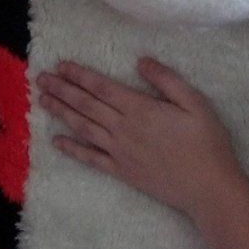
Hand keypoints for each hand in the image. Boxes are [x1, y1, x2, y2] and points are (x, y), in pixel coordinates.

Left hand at [38, 58, 248, 219]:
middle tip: (41, 78)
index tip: (61, 65)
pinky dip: (72, 149)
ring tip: (43, 100)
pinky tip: (57, 142)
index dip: (80, 75)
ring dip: (61, 113)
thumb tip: (140, 61)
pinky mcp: (121, 172)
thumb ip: (166, 80)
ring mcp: (119, 152)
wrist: (207, 187)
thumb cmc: (206, 142)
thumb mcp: (195, 102)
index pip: (102, 87)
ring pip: (83, 128)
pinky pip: (90, 158)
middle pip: (86, 105)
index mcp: (140, 108)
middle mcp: (123, 128)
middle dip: (62, 89)